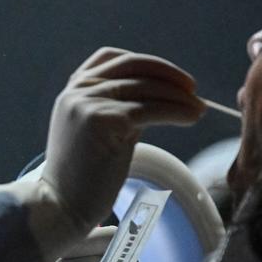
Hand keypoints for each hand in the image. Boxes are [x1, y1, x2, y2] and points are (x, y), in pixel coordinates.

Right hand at [43, 49, 203, 237]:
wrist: (62, 204)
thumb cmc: (83, 175)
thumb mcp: (97, 130)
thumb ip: (117, 108)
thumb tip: (160, 96)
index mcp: (73, 90)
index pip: (113, 57)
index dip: (148, 64)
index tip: (173, 79)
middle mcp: (77, 90)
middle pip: (133, 66)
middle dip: (169, 75)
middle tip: (193, 90)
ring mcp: (87, 103)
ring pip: (146, 87)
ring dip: (180, 96)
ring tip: (199, 110)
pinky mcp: (102, 120)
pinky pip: (151, 109)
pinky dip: (177, 111)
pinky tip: (191, 118)